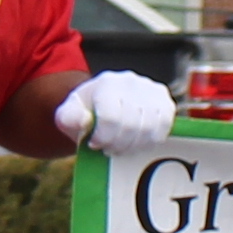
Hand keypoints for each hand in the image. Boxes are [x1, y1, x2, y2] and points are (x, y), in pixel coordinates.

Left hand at [53, 70, 177, 157]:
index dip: (102, 138)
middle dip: (117, 145)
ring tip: (122, 147)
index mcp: (106, 83)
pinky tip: (136, 142)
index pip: (110, 117)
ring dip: (134, 146)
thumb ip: (68, 118)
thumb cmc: (85, 111)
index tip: (94, 144)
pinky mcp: (165, 101)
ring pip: (149, 128)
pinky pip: (164, 127)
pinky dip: (150, 141)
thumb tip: (84, 122)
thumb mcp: (67, 114)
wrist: (103, 101)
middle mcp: (132, 82)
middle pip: (130, 125)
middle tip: (109, 150)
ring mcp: (151, 90)